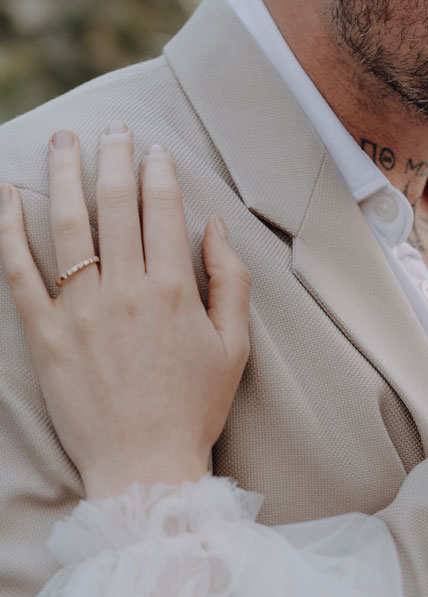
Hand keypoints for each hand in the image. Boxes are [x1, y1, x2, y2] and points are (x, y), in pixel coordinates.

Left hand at [0, 128, 251, 498]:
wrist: (144, 468)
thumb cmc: (194, 409)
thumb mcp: (235, 346)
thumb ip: (229, 280)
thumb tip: (214, 225)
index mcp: (175, 290)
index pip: (163, 209)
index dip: (157, 171)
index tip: (153, 149)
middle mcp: (126, 291)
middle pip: (115, 204)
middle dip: (113, 156)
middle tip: (111, 128)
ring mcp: (81, 311)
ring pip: (68, 225)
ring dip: (64, 174)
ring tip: (63, 140)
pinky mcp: (45, 335)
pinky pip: (20, 271)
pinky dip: (10, 229)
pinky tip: (8, 196)